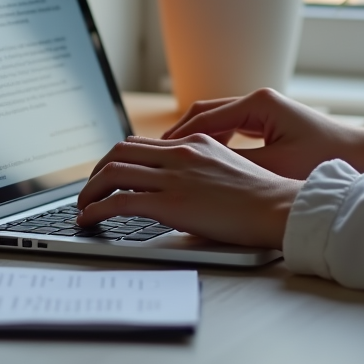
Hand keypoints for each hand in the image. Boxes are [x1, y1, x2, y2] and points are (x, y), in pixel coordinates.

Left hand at [76, 134, 300, 248]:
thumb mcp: (229, 170)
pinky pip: (119, 201)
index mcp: (195, 143)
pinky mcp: (171, 203)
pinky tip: (89, 220)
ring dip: (90, 190)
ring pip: (113, 172)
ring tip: (83, 207)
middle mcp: (181, 153)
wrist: (280, 208)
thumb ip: (201, 173)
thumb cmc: (264, 199)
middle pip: (120, 151)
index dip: (118, 159)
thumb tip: (182, 193)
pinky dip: (96, 209)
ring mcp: (175, 176)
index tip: (109, 175)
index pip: (143, 143)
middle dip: (97, 171)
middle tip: (89, 190)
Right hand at [161, 88, 363, 178]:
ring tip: (172, 161)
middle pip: (204, 114)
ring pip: (216, 121)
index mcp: (258, 104)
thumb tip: (197, 170)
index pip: (203, 118)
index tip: (155, 155)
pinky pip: (231, 129)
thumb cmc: (326, 162)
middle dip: (179, 136)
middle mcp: (259, 101)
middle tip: (154, 157)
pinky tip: (202, 162)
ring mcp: (264, 110)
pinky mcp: (270, 122)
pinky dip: (213, 143)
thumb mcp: (275, 167)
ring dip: (194, 139)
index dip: (177, 139)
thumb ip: (234, 165)